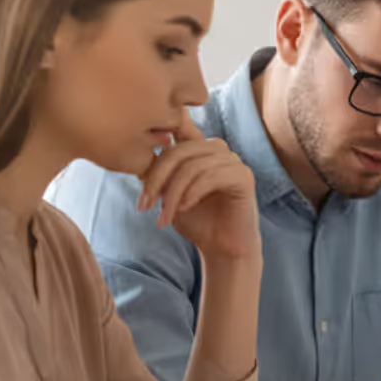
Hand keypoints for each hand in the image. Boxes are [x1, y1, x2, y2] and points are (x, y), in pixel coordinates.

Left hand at [135, 117, 259, 261]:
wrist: (222, 249)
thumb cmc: (196, 221)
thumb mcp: (168, 196)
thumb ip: (157, 176)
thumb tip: (137, 163)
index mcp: (198, 147)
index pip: (174, 131)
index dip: (155, 147)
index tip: (140, 182)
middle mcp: (217, 148)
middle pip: (179, 151)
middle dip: (157, 179)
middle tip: (145, 205)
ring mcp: (232, 160)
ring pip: (192, 166)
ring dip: (173, 193)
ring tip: (163, 215)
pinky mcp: (243, 176)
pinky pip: (211, 177)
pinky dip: (192, 193)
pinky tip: (183, 209)